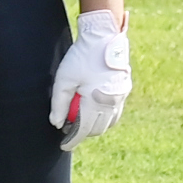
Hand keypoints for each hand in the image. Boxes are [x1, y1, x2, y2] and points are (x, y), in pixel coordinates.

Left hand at [50, 8, 131, 147]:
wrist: (104, 37)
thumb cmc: (81, 57)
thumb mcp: (63, 79)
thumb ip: (59, 104)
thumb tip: (56, 124)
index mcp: (95, 101)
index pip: (83, 130)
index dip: (72, 140)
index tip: (63, 145)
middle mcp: (111, 102)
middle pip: (96, 129)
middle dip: (82, 132)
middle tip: (67, 127)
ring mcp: (121, 96)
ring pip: (108, 123)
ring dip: (95, 126)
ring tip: (80, 119)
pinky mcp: (125, 90)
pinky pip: (116, 112)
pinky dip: (106, 117)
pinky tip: (95, 111)